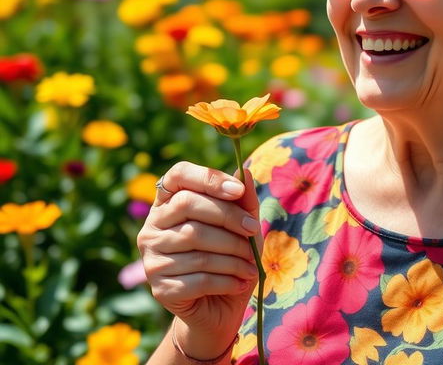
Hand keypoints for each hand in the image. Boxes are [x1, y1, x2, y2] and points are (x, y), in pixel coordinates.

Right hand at [137, 161, 262, 348]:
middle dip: (228, 216)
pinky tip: (240, 282)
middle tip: (254, 229)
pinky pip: (198, 276)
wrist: (219, 309)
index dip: (207, 177)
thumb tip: (243, 170)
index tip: (238, 190)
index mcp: (169, 203)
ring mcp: (151, 258)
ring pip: (195, 241)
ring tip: (252, 264)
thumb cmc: (231, 257)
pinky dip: (227, 279)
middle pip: (187, 204)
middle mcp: (152, 227)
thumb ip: (243, 200)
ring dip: (233, 252)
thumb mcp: (243, 225)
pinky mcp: (160, 288)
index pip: (178, 175)